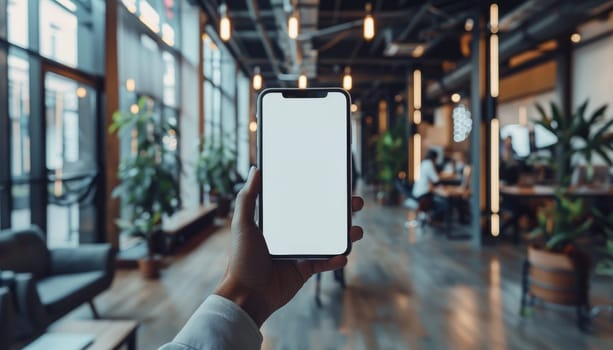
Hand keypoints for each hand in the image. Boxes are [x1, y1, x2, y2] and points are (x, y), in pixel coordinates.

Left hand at [215, 167, 364, 326]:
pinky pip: (324, 262)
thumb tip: (255, 169)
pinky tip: (344, 255)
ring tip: (357, 231)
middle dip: (339, 211)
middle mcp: (290, 235)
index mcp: (277, 222)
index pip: (301, 203)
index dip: (318, 193)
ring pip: (328, 240)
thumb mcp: (242, 224)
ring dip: (344, 235)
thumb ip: (247, 197)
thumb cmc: (241, 259)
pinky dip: (336, 259)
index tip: (333, 183)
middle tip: (355, 203)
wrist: (247, 295)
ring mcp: (299, 253)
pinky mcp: (304, 270)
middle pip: (320, 219)